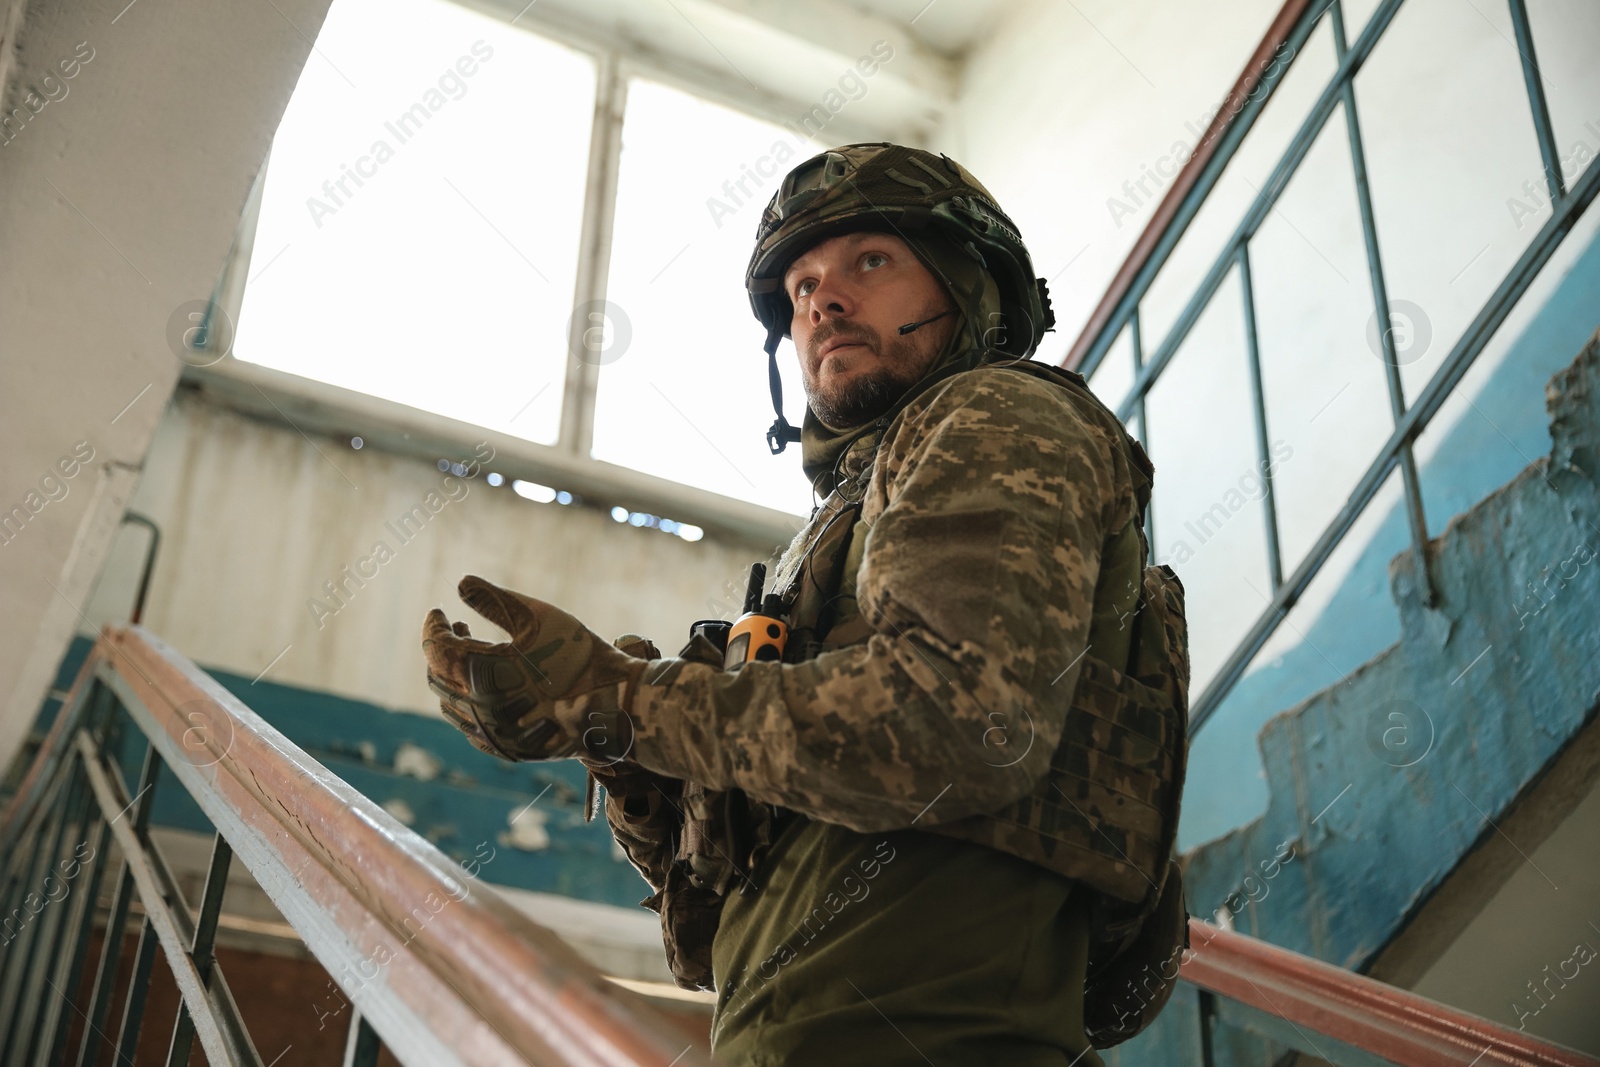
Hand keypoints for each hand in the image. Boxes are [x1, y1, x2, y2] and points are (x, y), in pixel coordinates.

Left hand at [422, 576, 644, 761]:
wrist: (614, 701)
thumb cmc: (576, 652)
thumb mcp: (535, 615)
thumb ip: (492, 598)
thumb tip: (462, 583)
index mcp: (478, 673)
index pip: (435, 648)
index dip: (432, 626)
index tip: (438, 611)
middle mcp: (477, 709)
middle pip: (438, 677)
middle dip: (441, 650)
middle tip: (457, 627)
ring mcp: (492, 735)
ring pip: (451, 705)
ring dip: (453, 677)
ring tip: (472, 653)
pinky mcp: (508, 749)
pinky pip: (472, 727)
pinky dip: (469, 703)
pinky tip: (485, 687)